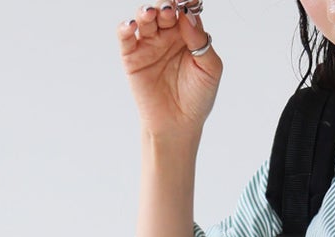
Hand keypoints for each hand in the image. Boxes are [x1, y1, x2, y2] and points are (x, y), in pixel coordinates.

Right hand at [117, 3, 222, 139]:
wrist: (179, 125)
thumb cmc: (197, 98)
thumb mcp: (209, 70)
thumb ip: (201, 42)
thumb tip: (188, 16)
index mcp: (188, 34)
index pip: (186, 10)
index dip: (186, 3)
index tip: (189, 1)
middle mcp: (168, 34)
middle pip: (164, 9)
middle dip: (166, 5)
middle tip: (170, 9)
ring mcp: (149, 44)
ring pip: (145, 18)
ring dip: (147, 12)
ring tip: (152, 14)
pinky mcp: (132, 57)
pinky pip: (125, 37)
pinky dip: (125, 28)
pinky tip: (131, 26)